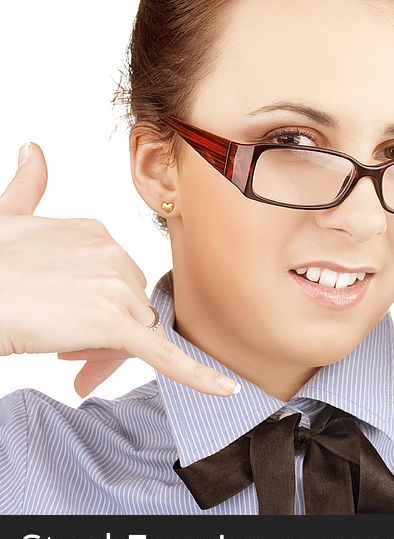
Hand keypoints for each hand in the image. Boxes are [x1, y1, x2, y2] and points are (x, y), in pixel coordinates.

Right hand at [0, 142, 238, 397]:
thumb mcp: (4, 218)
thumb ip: (26, 186)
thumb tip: (34, 149)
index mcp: (96, 232)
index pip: (116, 282)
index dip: (94, 307)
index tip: (60, 321)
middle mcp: (114, 253)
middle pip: (130, 309)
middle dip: (101, 332)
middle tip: (61, 346)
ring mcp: (116, 287)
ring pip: (135, 333)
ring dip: (103, 352)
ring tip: (59, 352)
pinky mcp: (116, 324)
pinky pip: (165, 354)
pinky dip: (198, 375)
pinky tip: (227, 389)